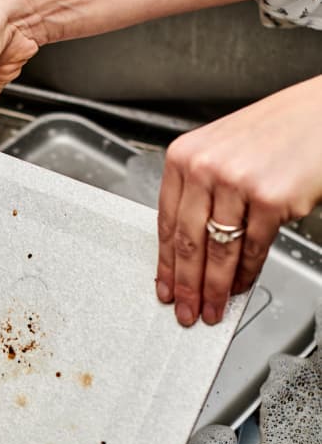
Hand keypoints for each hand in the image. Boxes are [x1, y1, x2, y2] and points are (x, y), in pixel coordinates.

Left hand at [156, 76, 321, 325]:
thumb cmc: (278, 132)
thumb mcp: (223, 153)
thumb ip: (202, 192)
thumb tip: (189, 247)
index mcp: (184, 156)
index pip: (165, 222)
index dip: (165, 263)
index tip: (164, 287)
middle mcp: (204, 167)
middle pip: (187, 242)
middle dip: (185, 285)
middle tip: (185, 310)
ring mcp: (236, 182)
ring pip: (217, 251)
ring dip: (213, 289)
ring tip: (211, 309)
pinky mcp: (269, 198)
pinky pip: (251, 249)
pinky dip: (246, 274)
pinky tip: (241, 287)